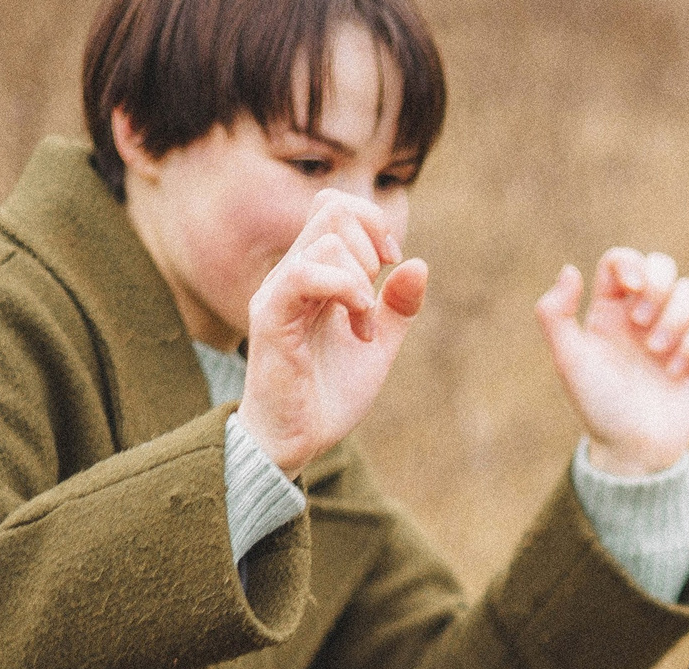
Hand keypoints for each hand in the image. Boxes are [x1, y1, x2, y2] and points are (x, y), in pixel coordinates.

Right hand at [237, 189, 427, 474]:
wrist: (297, 440)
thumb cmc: (328, 393)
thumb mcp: (378, 346)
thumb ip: (398, 307)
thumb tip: (417, 264)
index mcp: (314, 274)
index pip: (334, 207)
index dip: (372, 221)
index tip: (391, 263)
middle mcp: (293, 275)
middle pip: (332, 210)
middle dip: (372, 245)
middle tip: (373, 300)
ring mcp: (278, 293)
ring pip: (326, 241)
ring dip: (361, 282)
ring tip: (363, 329)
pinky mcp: (270, 318)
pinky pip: (302, 274)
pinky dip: (344, 288)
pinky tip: (358, 323)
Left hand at [535, 249, 688, 476]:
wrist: (632, 450)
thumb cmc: (597, 406)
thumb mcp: (568, 361)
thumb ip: (555, 314)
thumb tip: (570, 270)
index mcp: (608, 310)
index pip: (621, 261)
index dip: (630, 263)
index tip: (631, 289)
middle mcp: (641, 316)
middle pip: (663, 266)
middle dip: (659, 286)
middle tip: (642, 323)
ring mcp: (672, 333)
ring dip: (676, 317)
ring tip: (656, 353)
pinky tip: (675, 373)